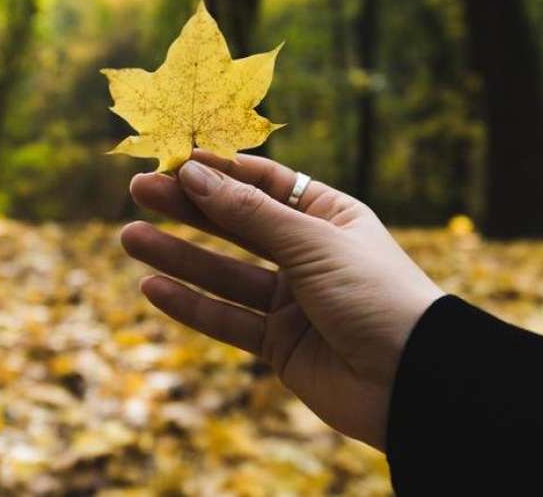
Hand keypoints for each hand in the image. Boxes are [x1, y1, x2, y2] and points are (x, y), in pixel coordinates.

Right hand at [121, 151, 443, 449]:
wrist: (413, 381)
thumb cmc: (376, 296)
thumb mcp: (312, 244)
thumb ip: (249, 214)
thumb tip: (194, 175)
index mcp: (330, 217)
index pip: (267, 184)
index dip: (222, 171)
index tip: (175, 160)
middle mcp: (309, 255)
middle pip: (237, 225)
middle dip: (188, 209)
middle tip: (138, 190)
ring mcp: (293, 302)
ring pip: (224, 273)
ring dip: (178, 255)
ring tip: (130, 237)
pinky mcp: (280, 346)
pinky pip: (227, 320)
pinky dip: (191, 305)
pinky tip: (153, 287)